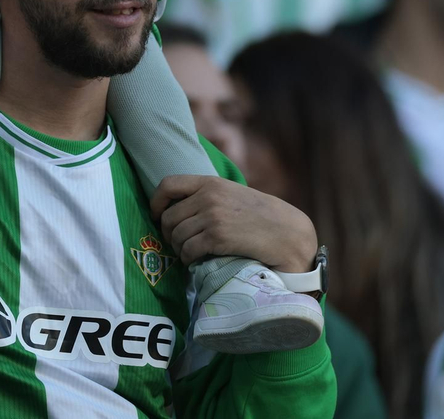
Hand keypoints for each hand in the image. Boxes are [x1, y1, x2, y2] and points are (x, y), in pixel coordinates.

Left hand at [151, 175, 318, 271]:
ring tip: (188, 253)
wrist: (287, 232)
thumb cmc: (260, 216)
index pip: (168, 184)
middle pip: (168, 217)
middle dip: (168, 234)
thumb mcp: (233, 194)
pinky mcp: (218, 238)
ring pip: (176, 236)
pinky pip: (188, 251)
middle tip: (177, 243)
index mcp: (211, 182)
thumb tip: (178, 207)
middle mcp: (208, 196)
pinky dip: (188, 259)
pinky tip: (196, 261)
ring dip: (179, 249)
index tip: (156, 216)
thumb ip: (209, 195)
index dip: (156, 202)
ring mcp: (212, 217)